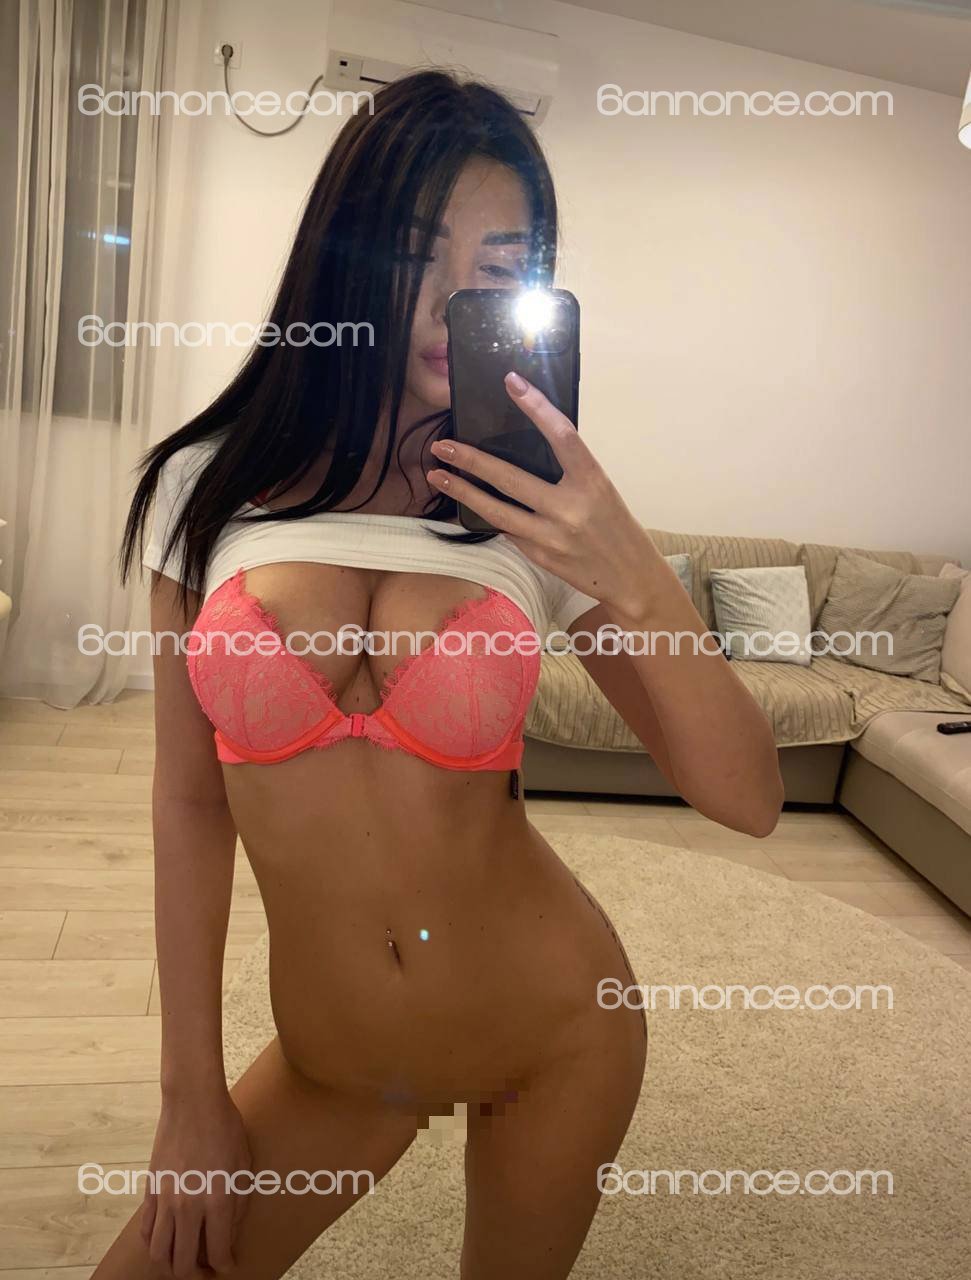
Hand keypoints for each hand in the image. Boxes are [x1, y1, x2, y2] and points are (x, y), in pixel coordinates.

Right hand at [140, 1090, 251, 1276]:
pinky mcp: (151, 1191)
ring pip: (159, 1254)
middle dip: (196, 1274)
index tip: (228, 1265)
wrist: (193, 1102)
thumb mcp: (243, 1165)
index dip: (224, 1265)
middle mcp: (188, 1207)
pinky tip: (167, 1240)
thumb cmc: (225, 1128)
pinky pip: (146, 1231)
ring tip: (184, 1260)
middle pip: (183, 1263)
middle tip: (205, 1269)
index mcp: (217, 1200)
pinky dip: (154, 1244)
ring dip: (171, 1265)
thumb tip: (229, 1235)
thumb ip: (237, 1205)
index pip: (217, 1253)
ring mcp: (165, 1200)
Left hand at [428, 371, 654, 620]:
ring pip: (496, 510)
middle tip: (442, 445)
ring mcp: (552, 536)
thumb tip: (530, 444)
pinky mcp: (540, 556)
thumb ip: (571, 471)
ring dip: (463, 491)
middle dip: (471, 460)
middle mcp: (570, 508)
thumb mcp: (602, 490)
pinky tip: (470, 503)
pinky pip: (508, 530)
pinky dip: (489, 515)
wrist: (631, 578)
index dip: (536, 407)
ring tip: (437, 475)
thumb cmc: (616, 527)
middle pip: (511, 478)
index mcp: (592, 481)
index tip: (512, 383)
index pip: (562, 435)